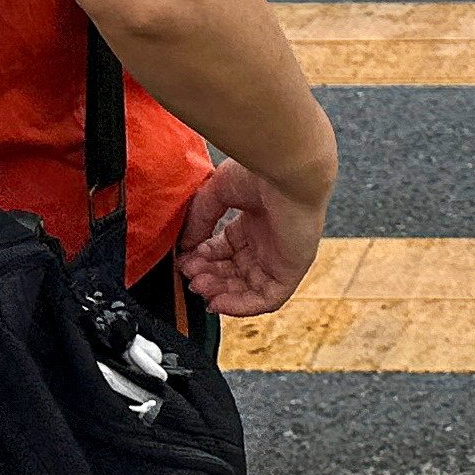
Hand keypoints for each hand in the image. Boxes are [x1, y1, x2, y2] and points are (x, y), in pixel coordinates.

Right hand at [175, 156, 325, 316]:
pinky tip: (218, 301)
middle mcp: (267, 240)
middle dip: (208, 277)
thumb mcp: (217, 192)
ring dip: (220, 292)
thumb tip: (183, 248)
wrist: (287, 168)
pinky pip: (268, 299)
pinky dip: (241, 305)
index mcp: (253, 221)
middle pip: (233, 272)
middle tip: (190, 275)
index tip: (182, 260)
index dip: (201, 259)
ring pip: (247, 288)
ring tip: (200, 285)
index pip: (223, 251)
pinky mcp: (292, 269)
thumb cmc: (259, 170)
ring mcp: (281, 256)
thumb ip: (199, 220)